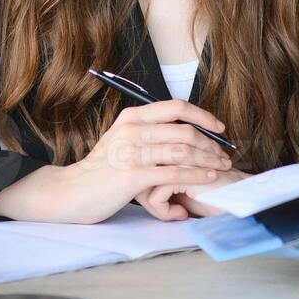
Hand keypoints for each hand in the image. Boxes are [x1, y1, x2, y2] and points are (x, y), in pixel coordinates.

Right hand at [0, 99, 231, 223]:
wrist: (74, 191)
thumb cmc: (102, 170)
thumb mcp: (123, 140)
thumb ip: (148, 134)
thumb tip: (180, 134)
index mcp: (132, 117)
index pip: (176, 107)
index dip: (203, 115)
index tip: (219, 127)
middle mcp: (133, 129)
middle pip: (184, 130)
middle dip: (210, 143)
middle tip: (224, 154)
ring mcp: (132, 152)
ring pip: (182, 151)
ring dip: (208, 160)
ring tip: (221, 167)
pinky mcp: (134, 175)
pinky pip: (174, 173)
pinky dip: (196, 176)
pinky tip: (208, 178)